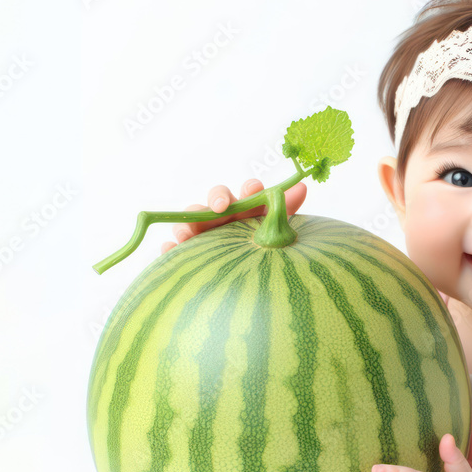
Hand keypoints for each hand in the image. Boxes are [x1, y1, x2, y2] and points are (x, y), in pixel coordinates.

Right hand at [159, 179, 307, 253]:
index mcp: (247, 210)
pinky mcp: (185, 252)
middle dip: (216, 199)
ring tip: (186, 234)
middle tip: (219, 207)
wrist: (244, 286)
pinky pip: (173, 248)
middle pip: (216, 201)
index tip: (253, 190)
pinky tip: (169, 249)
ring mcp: (202, 234)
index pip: (247, 193)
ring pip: (189, 220)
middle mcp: (223, 217)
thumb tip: (302, 186)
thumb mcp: (272, 231)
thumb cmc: (257, 248)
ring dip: (187, 223)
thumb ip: (284, 211)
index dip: (248, 189)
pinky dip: (169, 247)